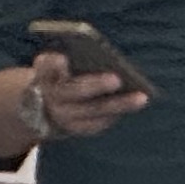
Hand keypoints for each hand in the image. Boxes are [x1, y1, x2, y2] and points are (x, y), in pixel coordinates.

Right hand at [25, 47, 146, 142]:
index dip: (53, 64)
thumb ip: (64, 59)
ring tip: (141, 97)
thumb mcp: (55, 64)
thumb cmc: (58, 75)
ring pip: (93, 111)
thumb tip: (90, 54)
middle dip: (96, 86)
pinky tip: (135, 103)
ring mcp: (63, 117)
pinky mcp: (77, 128)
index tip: (63, 58)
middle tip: (117, 78)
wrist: (43, 106)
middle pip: (74, 92)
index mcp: (42, 75)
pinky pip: (99, 122)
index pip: (45, 67)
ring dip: (118, 105)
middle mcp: (50, 98)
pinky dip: (117, 112)